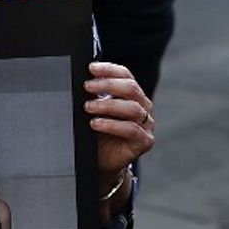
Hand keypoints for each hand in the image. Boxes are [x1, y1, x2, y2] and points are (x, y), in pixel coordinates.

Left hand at [84, 61, 153, 186]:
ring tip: (88, 107)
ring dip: (107, 105)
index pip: (125, 75)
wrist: (102, 160)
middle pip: (131, 88)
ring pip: (132, 108)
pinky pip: (131, 129)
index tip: (91, 68)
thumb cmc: (98, 132)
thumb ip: (93, 95)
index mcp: (132, 94)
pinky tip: (95, 124)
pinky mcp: (144, 141)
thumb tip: (82, 80)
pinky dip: (111, 125)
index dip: (109, 69)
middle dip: (107, 85)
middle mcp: (142, 106)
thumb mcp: (94, 110)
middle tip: (86, 86)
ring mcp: (146, 124)